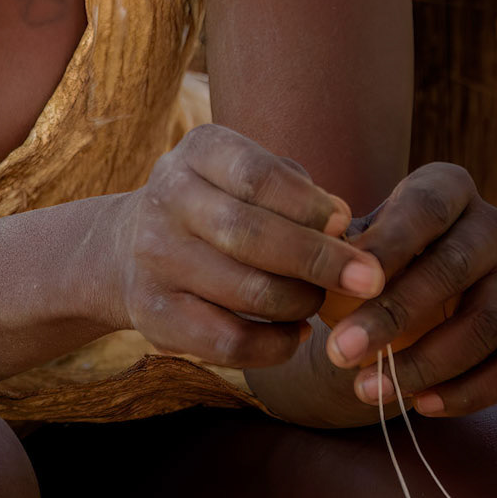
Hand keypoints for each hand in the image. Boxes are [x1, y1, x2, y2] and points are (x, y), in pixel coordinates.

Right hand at [110, 121, 386, 371]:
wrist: (128, 247)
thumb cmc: (219, 205)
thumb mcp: (247, 175)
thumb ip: (295, 191)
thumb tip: (342, 224)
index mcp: (197, 152)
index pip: (256, 176)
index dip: (308, 204)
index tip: (347, 223)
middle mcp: (167, 198)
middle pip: (250, 233)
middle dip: (318, 259)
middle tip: (368, 279)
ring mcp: (154, 258)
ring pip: (246, 291)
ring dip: (300, 302)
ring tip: (319, 300)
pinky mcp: (153, 313)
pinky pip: (229, 341)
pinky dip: (276, 344)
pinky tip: (295, 333)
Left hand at [321, 161, 496, 415]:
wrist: (400, 290)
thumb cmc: (367, 258)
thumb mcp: (350, 243)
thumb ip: (340, 248)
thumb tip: (322, 260)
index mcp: (448, 188)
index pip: (424, 210)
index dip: (388, 246)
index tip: (344, 280)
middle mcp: (492, 226)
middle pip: (452, 269)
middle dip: (393, 315)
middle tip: (340, 351)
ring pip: (486, 324)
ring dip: (426, 363)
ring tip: (369, 388)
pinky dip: (471, 392)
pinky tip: (421, 404)